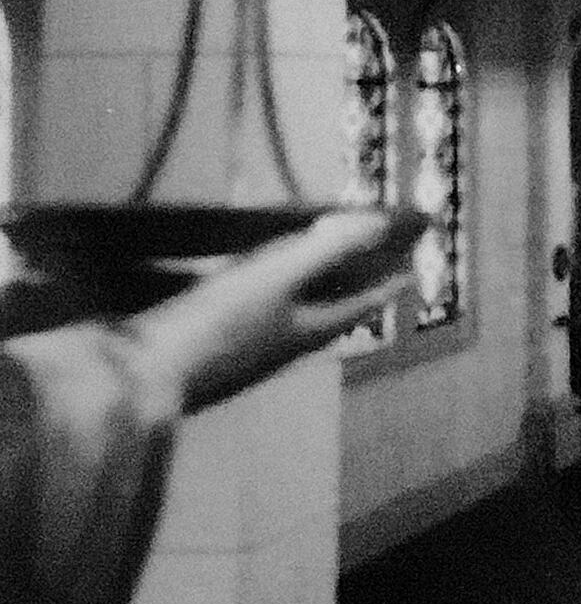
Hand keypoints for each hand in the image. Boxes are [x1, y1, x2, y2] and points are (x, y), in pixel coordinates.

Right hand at [113, 209, 425, 413]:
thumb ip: (328, 249)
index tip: (415, 267)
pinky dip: (259, 297)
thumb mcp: (278, 278)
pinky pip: (249, 320)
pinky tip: (235, 285)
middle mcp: (285, 348)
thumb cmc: (216, 327)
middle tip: (368, 269)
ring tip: (310, 267)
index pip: (364, 301)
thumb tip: (378, 224)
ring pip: (291, 318)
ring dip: (307, 290)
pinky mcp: (211, 354)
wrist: (141, 379)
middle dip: (352, 287)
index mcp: (309, 331)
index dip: (390, 280)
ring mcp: (247, 355)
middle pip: (331, 312)